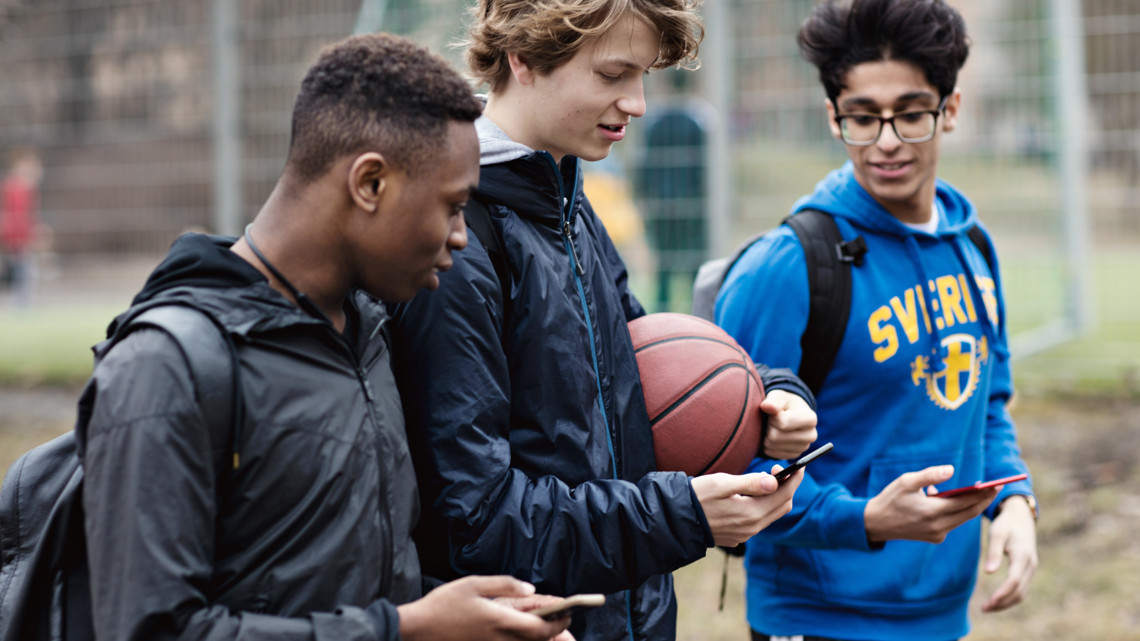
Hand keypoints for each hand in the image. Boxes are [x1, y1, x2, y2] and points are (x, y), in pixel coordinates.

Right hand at [398, 575, 572, 640]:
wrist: (418, 630)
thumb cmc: (445, 604)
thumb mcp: (474, 584)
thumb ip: (506, 585)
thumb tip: (532, 590)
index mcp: (499, 620)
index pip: (540, 628)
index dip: (559, 623)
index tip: (568, 613)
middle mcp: (500, 640)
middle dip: (554, 631)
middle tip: (561, 618)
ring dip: (538, 637)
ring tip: (545, 624)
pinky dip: (522, 640)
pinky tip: (521, 631)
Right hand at [692, 469, 801, 546]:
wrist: (676, 519)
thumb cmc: (697, 496)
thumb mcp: (722, 483)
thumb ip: (750, 483)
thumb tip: (774, 481)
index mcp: (751, 513)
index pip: (784, 494)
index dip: (794, 478)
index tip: (797, 465)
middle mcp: (752, 527)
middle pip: (783, 506)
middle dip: (787, 487)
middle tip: (776, 469)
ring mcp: (745, 534)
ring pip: (772, 514)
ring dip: (774, 497)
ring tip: (764, 480)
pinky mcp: (738, 536)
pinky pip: (759, 520)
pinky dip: (763, 506)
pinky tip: (751, 495)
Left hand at [760, 390, 816, 459]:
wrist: (788, 414)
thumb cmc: (784, 403)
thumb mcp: (779, 397)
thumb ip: (773, 401)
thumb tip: (766, 406)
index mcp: (810, 419)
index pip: (783, 423)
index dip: (773, 417)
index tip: (775, 413)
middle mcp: (810, 435)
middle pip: (775, 436)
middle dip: (769, 427)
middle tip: (772, 420)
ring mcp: (803, 448)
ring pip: (771, 445)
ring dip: (766, 436)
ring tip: (774, 427)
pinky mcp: (794, 455)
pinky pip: (771, 453)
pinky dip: (767, 445)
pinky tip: (774, 436)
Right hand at [864, 466, 997, 542]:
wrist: (876, 524)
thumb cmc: (891, 499)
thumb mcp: (906, 481)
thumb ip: (929, 475)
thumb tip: (951, 469)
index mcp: (932, 511)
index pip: (965, 502)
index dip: (982, 493)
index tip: (996, 484)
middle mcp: (938, 526)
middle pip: (969, 513)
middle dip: (983, 500)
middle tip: (996, 487)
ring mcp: (937, 534)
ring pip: (962, 519)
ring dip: (971, 506)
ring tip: (979, 492)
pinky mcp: (935, 538)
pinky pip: (953, 523)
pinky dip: (957, 512)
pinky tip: (952, 500)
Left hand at [981, 496, 1037, 612]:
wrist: (1021, 517)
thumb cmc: (1006, 524)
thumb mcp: (997, 533)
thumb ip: (993, 552)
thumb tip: (989, 573)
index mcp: (1023, 555)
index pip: (1014, 581)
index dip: (1002, 593)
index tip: (989, 603)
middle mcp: (1030, 564)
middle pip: (1019, 591)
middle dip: (1002, 603)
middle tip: (984, 609)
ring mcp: (1031, 568)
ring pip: (1022, 592)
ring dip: (1006, 602)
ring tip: (987, 608)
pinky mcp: (1028, 570)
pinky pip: (1021, 588)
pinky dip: (1010, 597)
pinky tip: (997, 600)